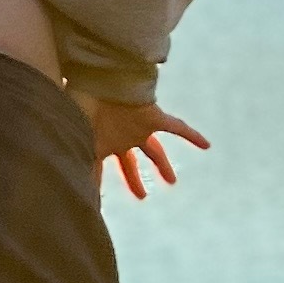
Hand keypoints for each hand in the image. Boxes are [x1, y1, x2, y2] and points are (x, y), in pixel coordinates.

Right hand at [86, 98, 210, 201]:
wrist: (93, 78)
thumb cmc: (78, 107)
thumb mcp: (75, 143)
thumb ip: (80, 168)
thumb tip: (81, 198)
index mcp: (99, 144)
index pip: (97, 171)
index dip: (95, 186)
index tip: (95, 204)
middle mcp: (119, 139)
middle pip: (130, 165)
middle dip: (135, 181)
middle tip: (142, 196)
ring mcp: (137, 129)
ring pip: (155, 152)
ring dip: (163, 166)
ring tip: (172, 181)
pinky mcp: (152, 117)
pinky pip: (177, 127)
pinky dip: (192, 136)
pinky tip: (207, 145)